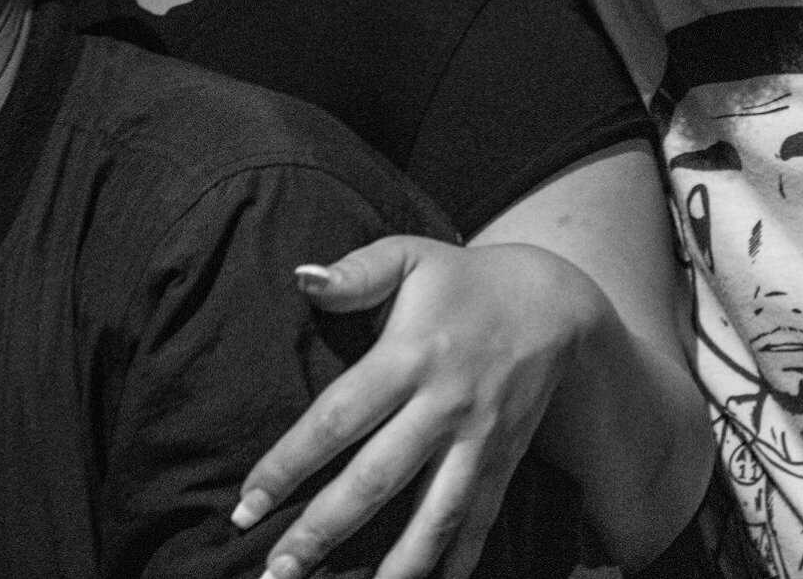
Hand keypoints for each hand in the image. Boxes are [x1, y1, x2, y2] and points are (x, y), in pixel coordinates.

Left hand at [233, 238, 585, 578]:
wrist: (555, 303)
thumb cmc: (461, 279)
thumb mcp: (409, 255)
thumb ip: (355, 272)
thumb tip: (302, 279)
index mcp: (410, 356)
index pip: (339, 418)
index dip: (290, 463)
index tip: (247, 503)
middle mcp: (444, 406)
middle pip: (377, 480)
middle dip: (323, 531)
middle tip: (275, 573)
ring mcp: (479, 440)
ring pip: (432, 516)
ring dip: (392, 566)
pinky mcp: (504, 461)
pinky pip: (479, 521)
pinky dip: (456, 562)